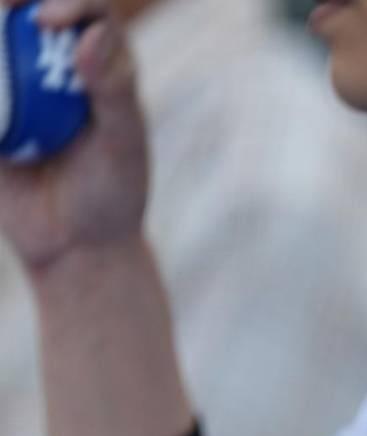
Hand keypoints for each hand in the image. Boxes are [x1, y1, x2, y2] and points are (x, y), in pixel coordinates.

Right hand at [0, 0, 148, 272]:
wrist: (76, 248)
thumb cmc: (113, 197)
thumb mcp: (122, 149)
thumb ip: (112, 93)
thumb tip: (90, 37)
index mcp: (99, 67)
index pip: (88, 12)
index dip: (68, 2)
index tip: (44, 18)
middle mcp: (53, 68)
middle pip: (24, 14)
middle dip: (10, 1)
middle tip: (0, 7)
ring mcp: (13, 90)